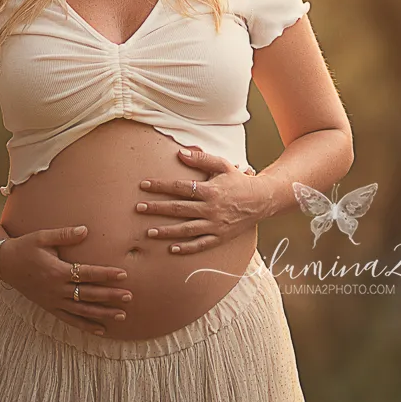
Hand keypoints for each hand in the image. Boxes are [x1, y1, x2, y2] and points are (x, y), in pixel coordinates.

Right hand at [0, 225, 130, 334]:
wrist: (4, 263)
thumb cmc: (25, 246)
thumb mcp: (42, 237)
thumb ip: (64, 235)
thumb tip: (85, 230)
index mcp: (57, 271)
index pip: (87, 274)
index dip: (106, 275)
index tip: (123, 275)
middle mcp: (57, 289)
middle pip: (89, 294)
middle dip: (110, 296)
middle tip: (129, 297)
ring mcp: (53, 301)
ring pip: (82, 311)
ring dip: (102, 314)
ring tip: (121, 316)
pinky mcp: (49, 307)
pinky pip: (69, 319)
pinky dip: (85, 325)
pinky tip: (100, 330)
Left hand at [133, 146, 267, 254]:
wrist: (261, 200)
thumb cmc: (239, 181)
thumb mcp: (222, 165)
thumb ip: (201, 159)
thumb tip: (180, 153)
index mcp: (210, 190)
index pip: (179, 188)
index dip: (160, 186)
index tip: (144, 185)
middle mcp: (211, 208)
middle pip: (178, 209)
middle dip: (157, 208)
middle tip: (138, 208)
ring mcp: (215, 225)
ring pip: (186, 229)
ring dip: (166, 231)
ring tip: (149, 232)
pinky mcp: (220, 237)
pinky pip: (201, 244)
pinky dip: (186, 248)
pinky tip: (172, 248)